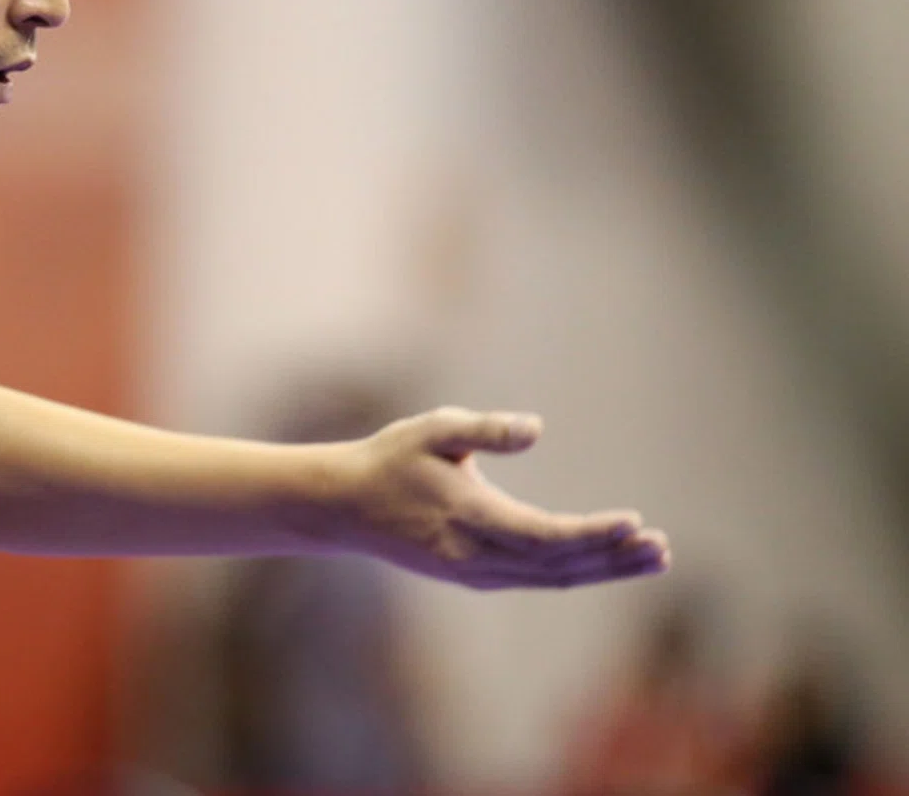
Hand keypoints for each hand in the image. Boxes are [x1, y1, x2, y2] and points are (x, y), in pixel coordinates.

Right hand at [334, 406, 669, 589]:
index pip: (545, 535)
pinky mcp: (476, 576)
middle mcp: (476, 556)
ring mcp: (476, 573)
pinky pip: (538, 579)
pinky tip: (605, 561)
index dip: (593, 533)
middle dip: (613, 558)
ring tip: (652, 557)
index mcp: (469, 517)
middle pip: (559, 565)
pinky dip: (577, 571)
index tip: (635, 523)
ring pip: (553, 578)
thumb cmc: (391, 459)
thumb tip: (536, 428)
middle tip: (662, 548)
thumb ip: (484, 429)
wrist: (345, 506)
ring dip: (604, 568)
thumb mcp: (432, 428)